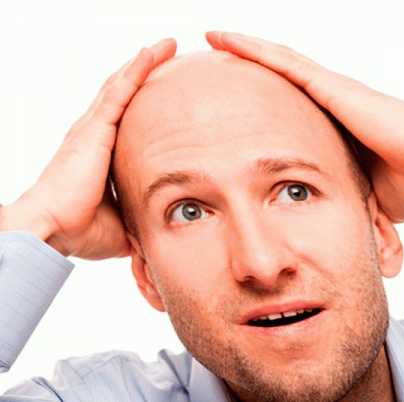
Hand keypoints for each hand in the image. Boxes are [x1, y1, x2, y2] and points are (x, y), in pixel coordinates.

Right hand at [0, 38, 176, 258]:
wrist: (52, 231)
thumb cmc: (78, 231)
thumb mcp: (122, 223)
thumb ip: (140, 218)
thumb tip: (161, 230)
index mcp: (99, 153)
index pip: (125, 118)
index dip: (142, 100)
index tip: (165, 89)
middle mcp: (93, 134)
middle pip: (123, 94)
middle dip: (144, 73)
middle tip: (168, 55)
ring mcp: (92, 128)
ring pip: (122, 84)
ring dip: (144, 62)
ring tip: (166, 45)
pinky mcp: (94, 128)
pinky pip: (120, 91)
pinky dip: (137, 70)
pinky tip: (153, 53)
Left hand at [205, 31, 403, 222]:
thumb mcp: (364, 198)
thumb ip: (346, 204)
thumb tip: (339, 235)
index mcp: (337, 128)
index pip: (293, 111)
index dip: (267, 104)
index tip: (239, 107)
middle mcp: (331, 102)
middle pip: (281, 80)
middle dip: (250, 69)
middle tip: (215, 64)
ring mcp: (331, 91)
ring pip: (278, 63)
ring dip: (244, 50)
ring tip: (212, 39)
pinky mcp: (331, 86)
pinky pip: (283, 63)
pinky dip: (253, 49)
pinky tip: (224, 39)